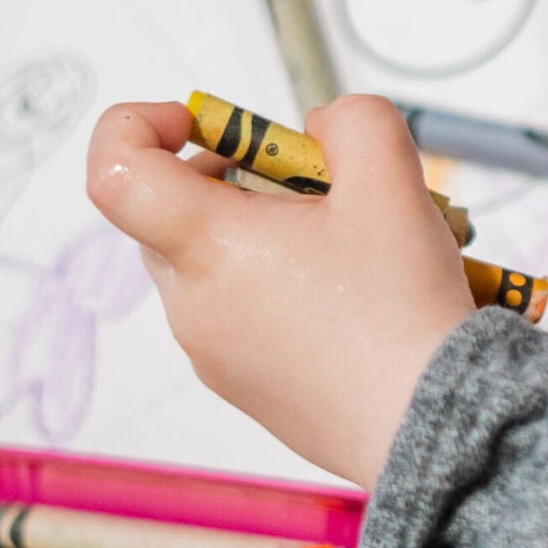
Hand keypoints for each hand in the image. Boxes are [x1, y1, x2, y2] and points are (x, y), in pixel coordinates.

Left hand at [88, 96, 475, 489]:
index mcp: (208, 245)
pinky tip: (350, 299)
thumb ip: (351, 123)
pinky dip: (277, 289)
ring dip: (262, 236)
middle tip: (308, 184)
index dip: (139, 125)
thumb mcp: (392, 178)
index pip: (113, 171)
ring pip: (210, 266)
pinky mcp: (243, 387)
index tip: (200, 125)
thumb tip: (319, 129)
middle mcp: (193, 304)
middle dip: (227, 180)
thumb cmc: (403, 308)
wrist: (434, 424)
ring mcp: (213, 354)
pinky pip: (238, 316)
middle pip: (168, 215)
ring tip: (348, 245)